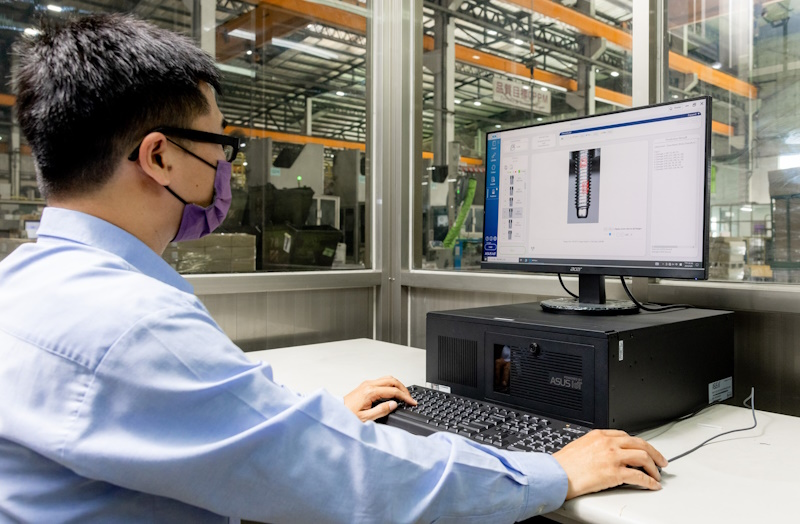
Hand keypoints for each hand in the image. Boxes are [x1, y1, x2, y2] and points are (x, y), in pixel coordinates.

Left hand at [343, 376, 416, 421]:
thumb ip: (381, 411)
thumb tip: (393, 404)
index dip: (404, 397)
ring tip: (404, 394)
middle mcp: (368, 385)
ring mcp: (367, 384)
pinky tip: (393, 392)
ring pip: (387, 378)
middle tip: (410, 397)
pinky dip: (391, 385)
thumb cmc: (348, 416)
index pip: (392, 391)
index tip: (411, 402)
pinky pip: (382, 381)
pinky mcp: (365, 385)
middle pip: (392, 381)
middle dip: (403, 388)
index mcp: (370, 392)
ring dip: (398, 385)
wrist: (336, 412)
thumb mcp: (365, 418)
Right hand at [553, 429, 667, 498]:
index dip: (639, 444)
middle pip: (640, 444)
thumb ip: (596, 446)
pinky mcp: (615, 473)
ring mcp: (612, 457)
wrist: (556, 474)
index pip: (626, 436)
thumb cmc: (564, 464)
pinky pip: (639, 477)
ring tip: (657, 475)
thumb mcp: (580, 445)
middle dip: (654, 453)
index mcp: (599, 435)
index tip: (644, 450)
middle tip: (661, 461)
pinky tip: (652, 485)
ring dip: (654, 468)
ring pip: (643, 457)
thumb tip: (606, 454)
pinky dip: (649, 482)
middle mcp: (608, 443)